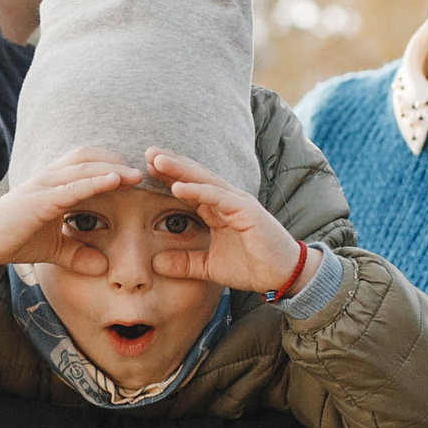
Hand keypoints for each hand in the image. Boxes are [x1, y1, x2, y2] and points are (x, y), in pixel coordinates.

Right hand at [0, 148, 137, 273]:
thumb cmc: (15, 238)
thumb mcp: (54, 249)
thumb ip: (78, 255)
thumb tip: (103, 268)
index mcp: (55, 184)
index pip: (88, 164)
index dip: (112, 164)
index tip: (138, 175)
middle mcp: (50, 178)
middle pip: (88, 156)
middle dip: (116, 160)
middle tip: (143, 170)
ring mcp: (43, 186)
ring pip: (82, 167)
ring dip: (111, 167)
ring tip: (135, 175)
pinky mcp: (38, 201)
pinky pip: (71, 187)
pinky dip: (93, 181)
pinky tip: (113, 181)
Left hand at [143, 151, 318, 294]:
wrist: (283, 276)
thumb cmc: (252, 267)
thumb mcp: (209, 267)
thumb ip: (185, 263)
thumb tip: (155, 264)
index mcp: (217, 209)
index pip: (189, 187)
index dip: (168, 176)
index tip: (143, 168)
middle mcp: (226, 200)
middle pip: (194, 176)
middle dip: (171, 163)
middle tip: (146, 151)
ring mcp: (237, 203)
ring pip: (204, 180)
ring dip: (180, 169)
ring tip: (157, 160)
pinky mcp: (247, 211)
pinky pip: (219, 198)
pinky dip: (198, 191)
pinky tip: (179, 186)